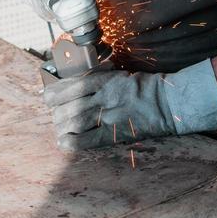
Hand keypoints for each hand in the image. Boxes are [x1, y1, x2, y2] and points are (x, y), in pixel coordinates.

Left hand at [41, 60, 216, 151]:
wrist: (169, 103)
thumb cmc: (147, 88)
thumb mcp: (121, 75)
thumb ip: (99, 80)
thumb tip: (76, 85)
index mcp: (107, 81)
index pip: (74, 84)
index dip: (56, 92)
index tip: (47, 96)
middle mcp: (105, 97)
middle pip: (70, 104)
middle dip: (57, 112)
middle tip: (55, 115)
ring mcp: (110, 116)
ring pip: (75, 121)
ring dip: (62, 125)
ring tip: (59, 128)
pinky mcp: (115, 134)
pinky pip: (87, 140)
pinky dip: (72, 142)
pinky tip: (64, 141)